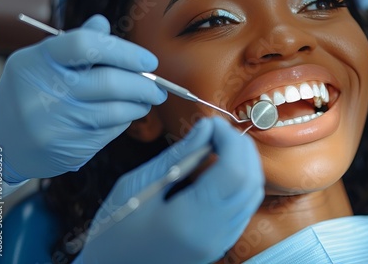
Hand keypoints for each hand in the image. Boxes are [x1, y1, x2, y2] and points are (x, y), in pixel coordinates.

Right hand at [0, 15, 166, 182]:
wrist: (2, 141)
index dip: (124, 51)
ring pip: (115, 111)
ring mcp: (55, 123)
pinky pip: (109, 132)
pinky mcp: (67, 148)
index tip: (149, 61)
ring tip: (147, 101)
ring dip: (139, 105)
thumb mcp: (42, 61)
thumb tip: (103, 23)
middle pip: (109, 82)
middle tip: (159, 88)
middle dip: (144, 85)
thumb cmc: (32, 93)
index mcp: (38, 61)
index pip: (86, 45)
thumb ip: (76, 44)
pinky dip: (124, 122)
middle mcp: (45, 91)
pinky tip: (125, 116)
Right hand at [76, 117, 264, 263]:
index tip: (211, 123)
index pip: (234, 170)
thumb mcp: (139, 185)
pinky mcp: (220, 243)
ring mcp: (221, 242)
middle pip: (250, 181)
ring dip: (244, 163)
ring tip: (219, 144)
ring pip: (252, 194)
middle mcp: (215, 234)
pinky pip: (244, 207)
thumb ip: (178, 155)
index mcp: (193, 219)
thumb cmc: (115, 229)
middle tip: (216, 130)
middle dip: (241, 147)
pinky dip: (240, 181)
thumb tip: (205, 128)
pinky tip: (221, 168)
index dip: (229, 139)